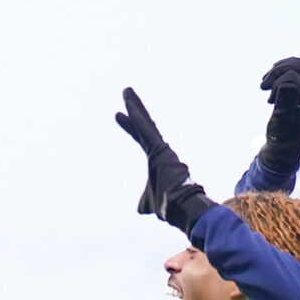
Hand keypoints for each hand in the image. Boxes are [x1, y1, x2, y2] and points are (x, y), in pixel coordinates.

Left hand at [113, 88, 213, 234]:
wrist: (181, 209)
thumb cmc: (167, 206)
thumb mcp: (148, 203)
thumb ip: (144, 201)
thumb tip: (141, 208)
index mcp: (156, 159)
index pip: (141, 138)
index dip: (130, 126)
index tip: (118, 115)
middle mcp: (159, 150)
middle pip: (143, 125)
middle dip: (134, 108)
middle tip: (126, 91)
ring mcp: (160, 149)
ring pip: (145, 124)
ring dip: (135, 106)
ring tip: (126, 91)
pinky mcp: (160, 150)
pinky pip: (146, 131)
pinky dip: (138, 120)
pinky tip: (130, 107)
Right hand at [258, 57, 299, 177]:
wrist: (287, 142)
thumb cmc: (282, 134)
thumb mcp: (281, 121)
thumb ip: (285, 103)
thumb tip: (286, 85)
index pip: (292, 76)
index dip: (276, 84)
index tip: (269, 102)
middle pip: (297, 66)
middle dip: (276, 73)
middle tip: (262, 87)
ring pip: (298, 63)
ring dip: (278, 69)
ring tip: (265, 82)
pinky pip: (298, 66)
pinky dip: (283, 68)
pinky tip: (272, 76)